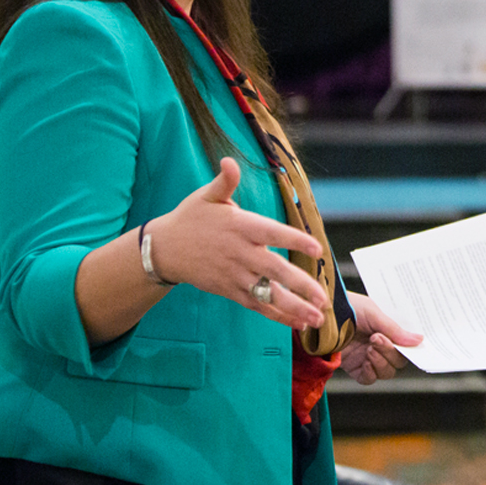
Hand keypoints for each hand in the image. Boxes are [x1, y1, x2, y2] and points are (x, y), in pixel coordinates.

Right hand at [150, 158, 329, 331]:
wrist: (163, 249)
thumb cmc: (191, 218)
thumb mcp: (206, 196)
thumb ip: (224, 182)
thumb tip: (229, 162)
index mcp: (240, 227)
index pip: (272, 233)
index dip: (295, 240)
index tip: (317, 249)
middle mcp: (240, 253)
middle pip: (273, 270)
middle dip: (299, 284)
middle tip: (322, 296)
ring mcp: (235, 275)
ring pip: (266, 294)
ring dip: (292, 307)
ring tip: (316, 317)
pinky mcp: (229, 290)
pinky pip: (256, 305)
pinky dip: (276, 315)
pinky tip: (298, 322)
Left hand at [340, 291, 422, 384]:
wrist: (320, 316)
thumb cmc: (346, 307)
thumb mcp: (373, 313)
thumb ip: (395, 330)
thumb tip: (419, 340)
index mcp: (387, 329)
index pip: (406, 344)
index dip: (411, 348)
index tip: (412, 345)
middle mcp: (380, 345)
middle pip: (398, 361)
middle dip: (390, 352)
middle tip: (377, 339)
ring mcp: (367, 357)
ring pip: (386, 372)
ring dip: (381, 361)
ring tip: (369, 348)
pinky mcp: (355, 368)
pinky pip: (369, 378)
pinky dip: (370, 371)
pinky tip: (365, 359)